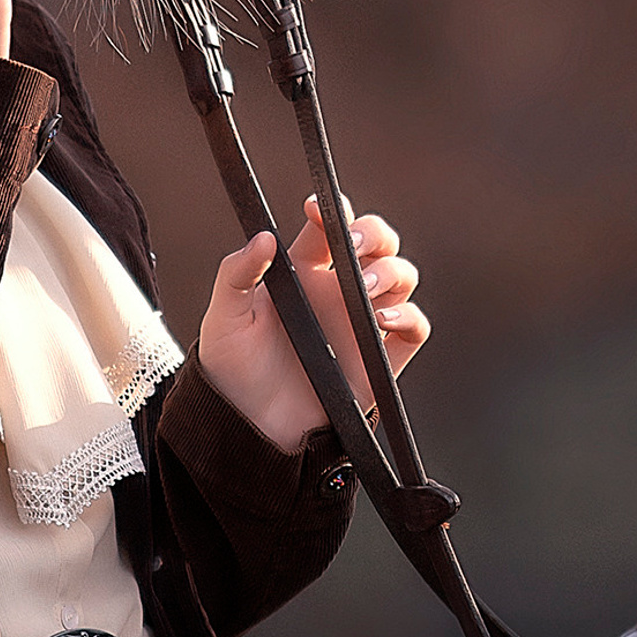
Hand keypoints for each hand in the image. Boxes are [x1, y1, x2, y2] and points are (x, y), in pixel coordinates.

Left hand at [196, 196, 429, 452]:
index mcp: (303, 271)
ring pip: (401, 277)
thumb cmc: (232, 367)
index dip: (332, 210)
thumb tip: (263, 237)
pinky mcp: (378, 360)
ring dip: (391, 271)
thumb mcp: (223, 315)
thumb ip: (236, 272)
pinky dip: (408, 316)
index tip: (316, 209)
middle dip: (374, 233)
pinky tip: (381, 319)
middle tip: (353, 244)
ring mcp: (361, 323)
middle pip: (378, 242)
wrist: (248, 427)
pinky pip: (414, 328)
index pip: (329, 227)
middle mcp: (337, 291)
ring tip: (363, 288)